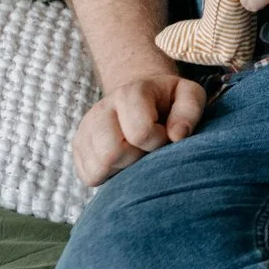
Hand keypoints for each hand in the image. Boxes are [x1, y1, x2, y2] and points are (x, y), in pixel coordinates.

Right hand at [72, 74, 205, 186]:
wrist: (138, 97)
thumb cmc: (167, 100)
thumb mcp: (188, 95)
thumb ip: (190, 110)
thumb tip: (177, 135)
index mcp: (130, 93)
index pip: (139, 132)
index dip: (157, 140)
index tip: (164, 135)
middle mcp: (101, 109)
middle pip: (110, 153)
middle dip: (135, 158)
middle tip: (147, 148)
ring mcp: (86, 129)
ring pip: (96, 168)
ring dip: (121, 168)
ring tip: (135, 153)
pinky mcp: (78, 147)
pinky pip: (88, 176)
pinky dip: (108, 175)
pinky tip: (122, 160)